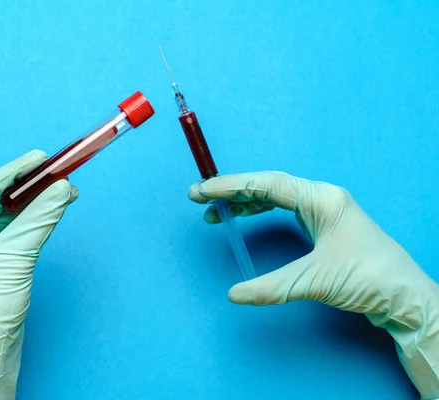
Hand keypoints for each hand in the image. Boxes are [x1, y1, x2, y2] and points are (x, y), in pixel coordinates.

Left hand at [0, 150, 75, 398]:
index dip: (14, 172)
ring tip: (62, 186)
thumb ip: (39, 219)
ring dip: (36, 202)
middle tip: (54, 169)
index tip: (39, 157)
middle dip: (28, 186)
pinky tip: (54, 207)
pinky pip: (15, 228)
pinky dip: (35, 218)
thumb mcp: (14, 257)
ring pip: (9, 213)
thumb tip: (63, 188)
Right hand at [189, 171, 438, 398]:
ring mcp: (322, 209)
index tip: (202, 190)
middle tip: (199, 198)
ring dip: (244, 201)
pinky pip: (283, 207)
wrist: (403, 295)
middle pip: (267, 184)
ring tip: (215, 212)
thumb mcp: (316, 281)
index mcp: (321, 198)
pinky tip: (243, 216)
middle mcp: (321, 197)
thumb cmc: (369, 279)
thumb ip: (272, 287)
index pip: (266, 184)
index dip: (230, 186)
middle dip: (232, 190)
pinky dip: (259, 211)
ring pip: (274, 195)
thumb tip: (234, 294)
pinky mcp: (322, 223)